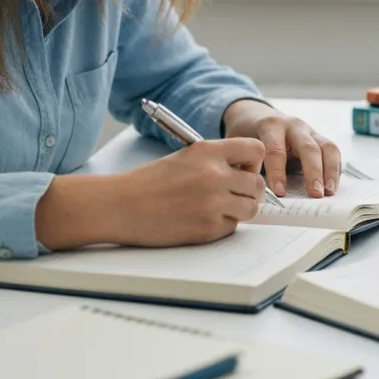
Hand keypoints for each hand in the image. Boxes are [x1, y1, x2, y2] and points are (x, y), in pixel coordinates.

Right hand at [35, 138, 265, 248]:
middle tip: (231, 194)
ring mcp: (213, 203)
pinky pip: (232, 227)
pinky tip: (199, 219)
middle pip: (258, 184)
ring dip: (238, 210)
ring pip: (250, 208)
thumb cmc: (149, 182)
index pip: (256, 150)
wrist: (121, 206)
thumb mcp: (185, 157)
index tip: (243, 170)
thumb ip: (216, 161)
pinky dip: (220, 226)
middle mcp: (215, 175)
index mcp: (209, 151)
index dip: (253, 162)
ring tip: (215, 208)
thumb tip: (247, 172)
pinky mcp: (208, 228)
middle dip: (248, 191)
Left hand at [221, 99, 341, 198]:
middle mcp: (293, 125)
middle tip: (315, 195)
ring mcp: (309, 131)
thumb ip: (244, 164)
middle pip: (308, 147)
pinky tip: (332, 187)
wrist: (256, 115)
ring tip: (329, 192)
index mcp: (270, 125)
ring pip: (326, 148)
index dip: (278, 172)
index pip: (276, 150)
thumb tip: (249, 193)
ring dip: (329, 172)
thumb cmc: (247, 135)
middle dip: (312, 172)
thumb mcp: (240, 144)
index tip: (280, 193)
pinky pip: (332, 152)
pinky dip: (334, 170)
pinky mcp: (319, 138)